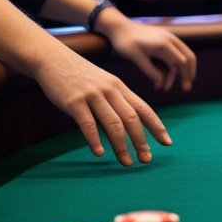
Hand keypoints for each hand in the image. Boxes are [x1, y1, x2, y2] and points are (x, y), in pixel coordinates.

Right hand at [33, 50, 172, 165]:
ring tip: (126, 163)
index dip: (157, 126)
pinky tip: (100, 153)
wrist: (54, 59)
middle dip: (141, 141)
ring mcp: (93, 96)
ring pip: (113, 124)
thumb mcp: (103, 85)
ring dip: (122, 146)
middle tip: (147, 160)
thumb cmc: (80, 76)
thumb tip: (127, 127)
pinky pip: (88, 124)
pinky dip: (95, 140)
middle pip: (132, 119)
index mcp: (120, 88)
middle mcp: (110, 91)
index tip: (167, 142)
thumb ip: (115, 102)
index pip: (144, 109)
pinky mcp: (74, 102)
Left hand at [100, 12, 196, 91]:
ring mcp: (168, 38)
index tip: (185, 88)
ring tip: (164, 86)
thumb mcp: (135, 58)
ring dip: (177, 72)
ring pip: (182, 55)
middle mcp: (170, 39)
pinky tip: (162, 76)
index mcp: (163, 44)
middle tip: (186, 88)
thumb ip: (150, 70)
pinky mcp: (164, 39)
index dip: (185, 75)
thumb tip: (161, 83)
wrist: (119, 26)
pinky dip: (172, 65)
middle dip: (188, 73)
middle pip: (188, 57)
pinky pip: (174, 53)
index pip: (182, 61)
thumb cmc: (125, 42)